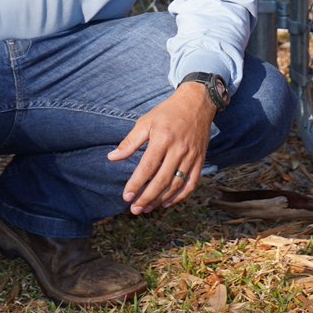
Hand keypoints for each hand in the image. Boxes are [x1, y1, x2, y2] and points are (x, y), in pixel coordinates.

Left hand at [107, 84, 214, 213]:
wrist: (197, 103)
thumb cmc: (167, 112)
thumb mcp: (146, 121)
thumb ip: (130, 142)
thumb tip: (112, 158)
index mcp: (163, 138)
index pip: (147, 168)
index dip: (136, 184)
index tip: (126, 196)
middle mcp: (178, 150)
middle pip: (162, 181)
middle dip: (146, 198)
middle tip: (134, 209)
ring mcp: (191, 156)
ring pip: (176, 185)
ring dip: (161, 200)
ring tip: (147, 208)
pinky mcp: (200, 160)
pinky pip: (191, 184)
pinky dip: (180, 196)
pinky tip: (167, 203)